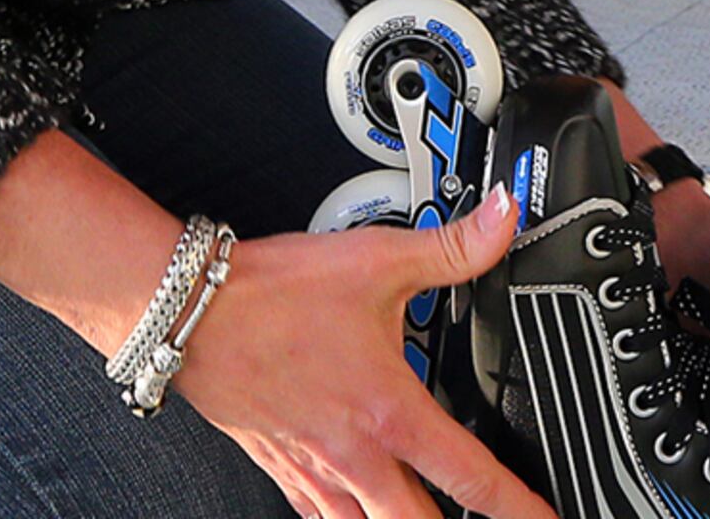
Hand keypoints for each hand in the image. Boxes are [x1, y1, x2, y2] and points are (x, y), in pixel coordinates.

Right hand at [171, 192, 551, 518]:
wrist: (191, 312)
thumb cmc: (273, 294)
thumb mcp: (379, 260)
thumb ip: (453, 247)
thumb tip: (504, 220)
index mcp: (391, 413)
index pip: (473, 480)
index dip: (519, 511)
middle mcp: (355, 456)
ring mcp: (315, 470)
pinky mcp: (281, 468)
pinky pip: (321, 518)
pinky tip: (357, 514)